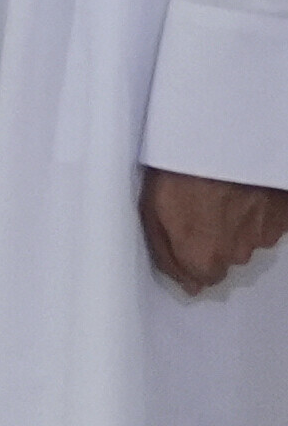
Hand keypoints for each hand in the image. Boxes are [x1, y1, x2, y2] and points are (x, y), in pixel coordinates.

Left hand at [142, 168, 287, 296]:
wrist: (223, 140)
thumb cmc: (180, 171)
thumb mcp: (151, 211)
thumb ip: (168, 255)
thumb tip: (187, 284)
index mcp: (203, 258)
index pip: (202, 278)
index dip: (191, 259)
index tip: (185, 238)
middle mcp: (238, 253)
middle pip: (226, 258)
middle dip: (214, 241)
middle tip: (202, 208)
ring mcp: (264, 233)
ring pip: (247, 238)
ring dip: (236, 223)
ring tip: (222, 193)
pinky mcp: (283, 215)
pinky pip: (268, 221)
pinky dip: (257, 210)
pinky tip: (243, 190)